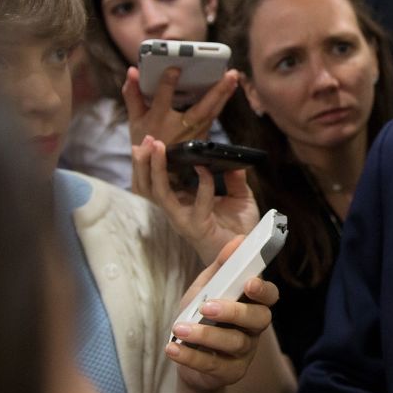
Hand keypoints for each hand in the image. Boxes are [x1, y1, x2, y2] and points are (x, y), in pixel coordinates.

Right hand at [123, 65, 238, 146]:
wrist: (158, 167)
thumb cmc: (147, 140)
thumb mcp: (135, 119)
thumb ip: (132, 94)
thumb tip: (133, 71)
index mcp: (158, 120)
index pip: (162, 99)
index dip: (167, 84)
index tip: (175, 68)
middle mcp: (179, 128)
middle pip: (201, 109)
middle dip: (217, 91)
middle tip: (230, 74)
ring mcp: (194, 134)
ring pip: (213, 113)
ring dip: (225, 94)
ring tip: (234, 77)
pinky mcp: (203, 137)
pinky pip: (213, 116)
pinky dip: (222, 102)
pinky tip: (230, 88)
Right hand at [131, 135, 260, 264]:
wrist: (249, 251)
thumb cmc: (239, 227)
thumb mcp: (239, 196)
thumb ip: (234, 178)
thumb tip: (232, 158)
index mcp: (181, 201)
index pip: (154, 182)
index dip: (148, 163)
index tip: (151, 142)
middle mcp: (177, 211)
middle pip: (148, 187)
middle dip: (143, 163)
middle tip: (148, 141)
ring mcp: (184, 220)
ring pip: (160, 194)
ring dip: (157, 170)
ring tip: (158, 149)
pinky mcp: (198, 227)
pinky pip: (197, 202)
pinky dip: (201, 184)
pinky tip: (203, 168)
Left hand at [166, 236, 279, 392]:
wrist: (186, 357)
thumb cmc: (200, 317)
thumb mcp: (206, 289)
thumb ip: (221, 266)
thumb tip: (239, 240)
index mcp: (252, 303)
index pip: (269, 295)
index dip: (263, 289)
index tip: (249, 282)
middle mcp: (254, 328)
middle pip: (258, 319)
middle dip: (234, 311)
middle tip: (206, 307)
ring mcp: (245, 352)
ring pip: (235, 343)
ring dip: (206, 335)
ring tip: (180, 329)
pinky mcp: (231, 373)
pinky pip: (214, 365)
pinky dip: (191, 356)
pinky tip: (173, 349)